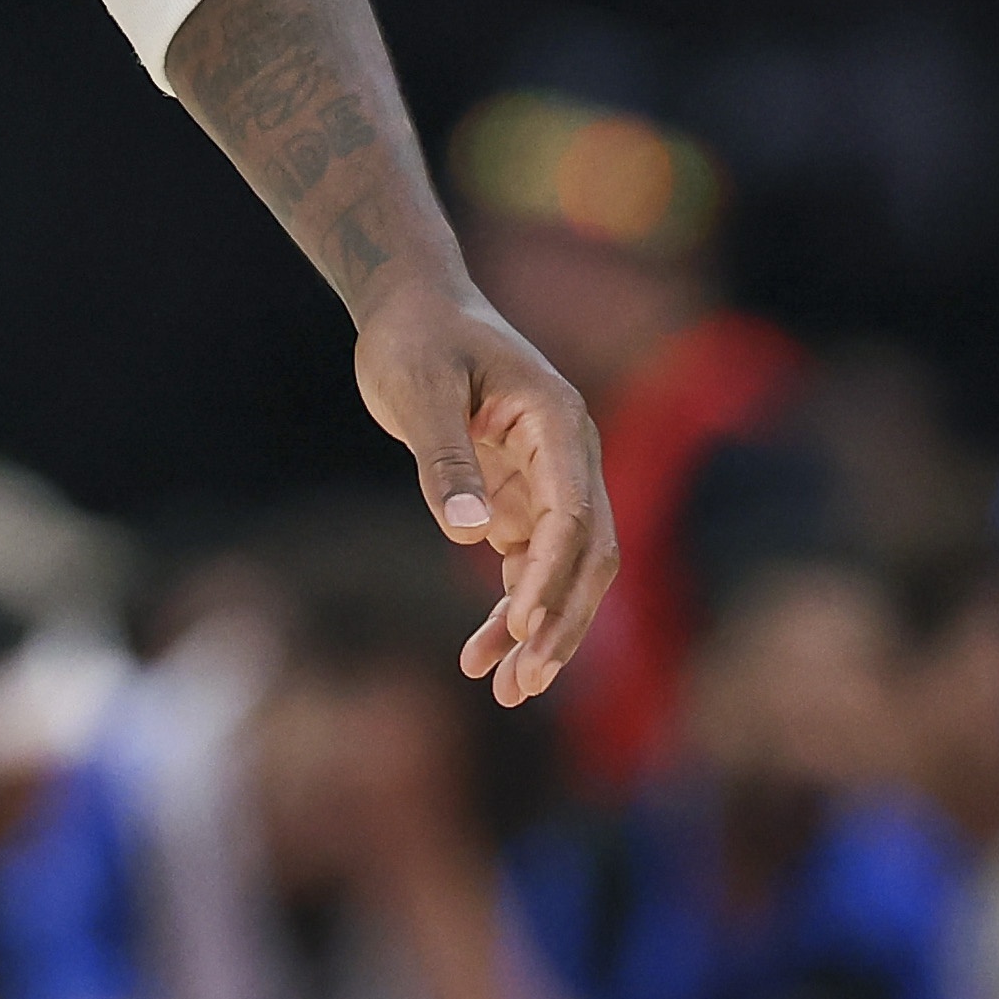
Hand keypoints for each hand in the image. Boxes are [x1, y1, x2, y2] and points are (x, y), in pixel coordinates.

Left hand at [346, 284, 615, 706]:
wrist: (411, 308)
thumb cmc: (415, 337)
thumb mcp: (418, 390)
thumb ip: (444, 458)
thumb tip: (468, 535)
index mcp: (558, 423)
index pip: (574, 514)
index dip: (552, 574)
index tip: (521, 626)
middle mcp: (568, 457)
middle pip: (586, 555)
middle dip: (559, 622)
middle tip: (523, 683)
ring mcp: (549, 482)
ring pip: (563, 571)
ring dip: (541, 631)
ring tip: (507, 691)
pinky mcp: (520, 499)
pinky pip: (528, 567)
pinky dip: (509, 612)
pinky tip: (479, 657)